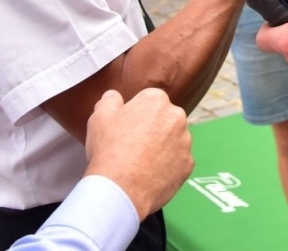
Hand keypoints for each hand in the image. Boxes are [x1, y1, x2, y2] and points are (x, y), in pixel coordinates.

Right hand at [84, 88, 193, 218]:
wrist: (121, 189)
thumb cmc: (109, 150)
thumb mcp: (99, 117)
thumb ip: (110, 100)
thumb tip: (114, 96)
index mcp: (156, 100)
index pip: (149, 101)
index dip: (135, 116)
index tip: (126, 130)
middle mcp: (176, 116)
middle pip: (164, 119)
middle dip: (152, 129)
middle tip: (132, 146)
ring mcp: (185, 141)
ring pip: (173, 140)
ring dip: (162, 147)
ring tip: (140, 162)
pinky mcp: (188, 164)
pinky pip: (178, 161)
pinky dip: (167, 166)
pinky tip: (150, 174)